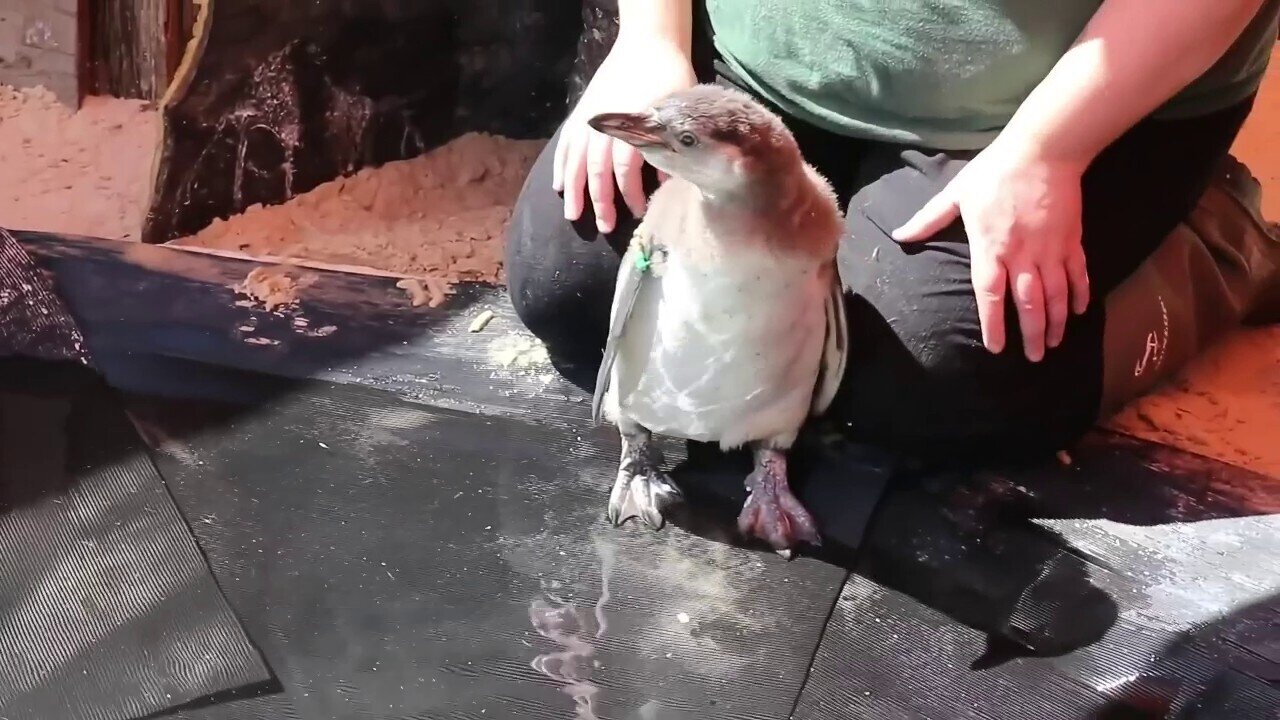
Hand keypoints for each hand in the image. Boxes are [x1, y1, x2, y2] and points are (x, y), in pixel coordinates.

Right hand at [553, 34, 695, 233]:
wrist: (647, 45)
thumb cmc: (669, 78)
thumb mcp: (677, 111)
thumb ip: (671, 145)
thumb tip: (668, 181)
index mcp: (629, 125)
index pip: (625, 168)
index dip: (630, 193)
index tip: (639, 211)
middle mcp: (603, 125)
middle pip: (597, 170)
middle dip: (600, 201)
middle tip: (605, 227)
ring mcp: (588, 120)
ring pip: (575, 161)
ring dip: (574, 190)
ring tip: (573, 215)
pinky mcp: (580, 114)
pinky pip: (565, 144)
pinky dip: (560, 166)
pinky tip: (558, 186)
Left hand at [892, 140, 1090, 361]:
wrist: (1043, 150)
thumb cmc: (995, 172)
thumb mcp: (956, 194)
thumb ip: (929, 219)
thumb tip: (900, 234)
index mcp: (991, 248)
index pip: (990, 295)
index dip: (993, 323)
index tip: (996, 347)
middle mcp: (1022, 255)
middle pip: (1027, 303)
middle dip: (1031, 333)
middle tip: (1035, 358)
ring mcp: (1050, 249)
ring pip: (1055, 294)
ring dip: (1055, 321)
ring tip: (1054, 343)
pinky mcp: (1071, 240)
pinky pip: (1077, 273)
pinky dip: (1079, 294)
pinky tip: (1078, 312)